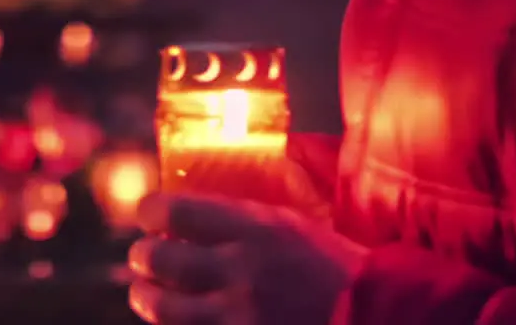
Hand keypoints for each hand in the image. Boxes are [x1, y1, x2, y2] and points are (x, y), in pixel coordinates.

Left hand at [128, 193, 365, 324]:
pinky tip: (179, 321)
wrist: (373, 318)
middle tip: (144, 256)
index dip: (149, 211)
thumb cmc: (336, 269)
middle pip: (158, 258)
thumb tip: (198, 203)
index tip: (147, 214)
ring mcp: (236, 315)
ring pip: (161, 306)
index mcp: (253, 229)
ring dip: (145, 296)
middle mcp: (238, 270)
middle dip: (142, 256)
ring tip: (145, 293)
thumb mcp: (293, 226)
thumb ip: (245, 218)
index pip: (174, 210)